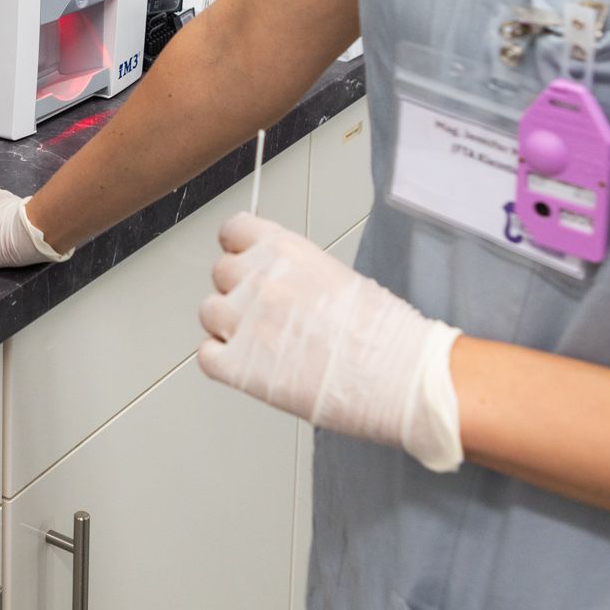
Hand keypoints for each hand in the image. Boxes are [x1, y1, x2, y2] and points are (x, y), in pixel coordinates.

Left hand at [196, 212, 462, 471]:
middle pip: (221, 273)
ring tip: (263, 344)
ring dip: (229, 326)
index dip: (238, 249)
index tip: (244, 261)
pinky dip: (224, 362)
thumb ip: (296, 271)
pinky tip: (252, 367)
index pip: (234, 231)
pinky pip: (207, 356)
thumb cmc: (385, 335)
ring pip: (209, 312)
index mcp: (286, 251)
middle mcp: (259, 279)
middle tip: (267, 314)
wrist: (402, 378)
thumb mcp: (338, 277)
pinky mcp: (239, 366)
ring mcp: (245, 322)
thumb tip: (277, 278)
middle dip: (239, 291)